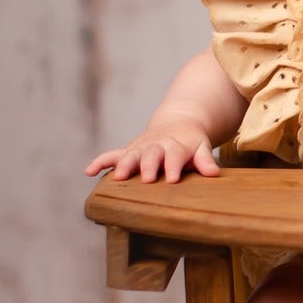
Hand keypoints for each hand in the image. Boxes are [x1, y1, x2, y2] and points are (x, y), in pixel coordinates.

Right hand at [85, 118, 219, 183]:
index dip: (173, 166)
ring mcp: (140, 148)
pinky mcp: (128, 151)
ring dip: (123, 165)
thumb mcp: (202, 147)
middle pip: (151, 155)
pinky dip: (100, 162)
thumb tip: (213, 172)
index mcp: (176, 146)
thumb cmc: (192, 142)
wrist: (178, 123)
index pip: (175, 156)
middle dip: (147, 166)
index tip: (171, 179)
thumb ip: (205, 160)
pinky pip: (111, 155)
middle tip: (145, 179)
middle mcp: (156, 145)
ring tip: (118, 177)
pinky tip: (88, 172)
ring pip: (129, 155)